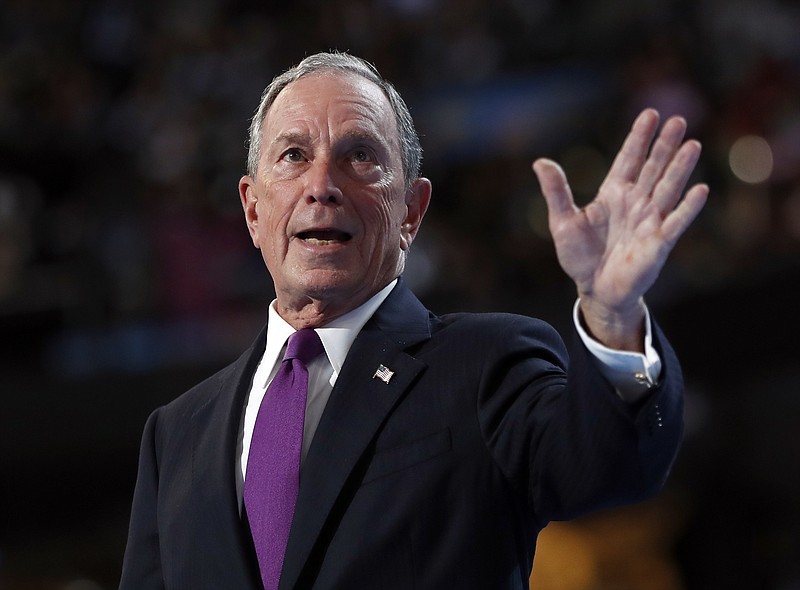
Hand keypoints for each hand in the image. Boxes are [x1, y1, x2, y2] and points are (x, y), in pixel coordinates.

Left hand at [532, 109, 707, 350]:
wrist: (595, 289)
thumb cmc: (580, 256)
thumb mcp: (562, 222)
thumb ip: (556, 191)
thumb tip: (540, 162)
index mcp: (613, 193)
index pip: (629, 159)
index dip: (639, 137)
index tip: (650, 114)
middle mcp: (635, 202)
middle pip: (653, 167)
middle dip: (664, 145)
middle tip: (678, 120)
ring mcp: (649, 220)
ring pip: (668, 188)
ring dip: (680, 168)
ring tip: (692, 144)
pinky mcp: (659, 242)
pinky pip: (676, 222)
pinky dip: (687, 207)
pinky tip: (700, 189)